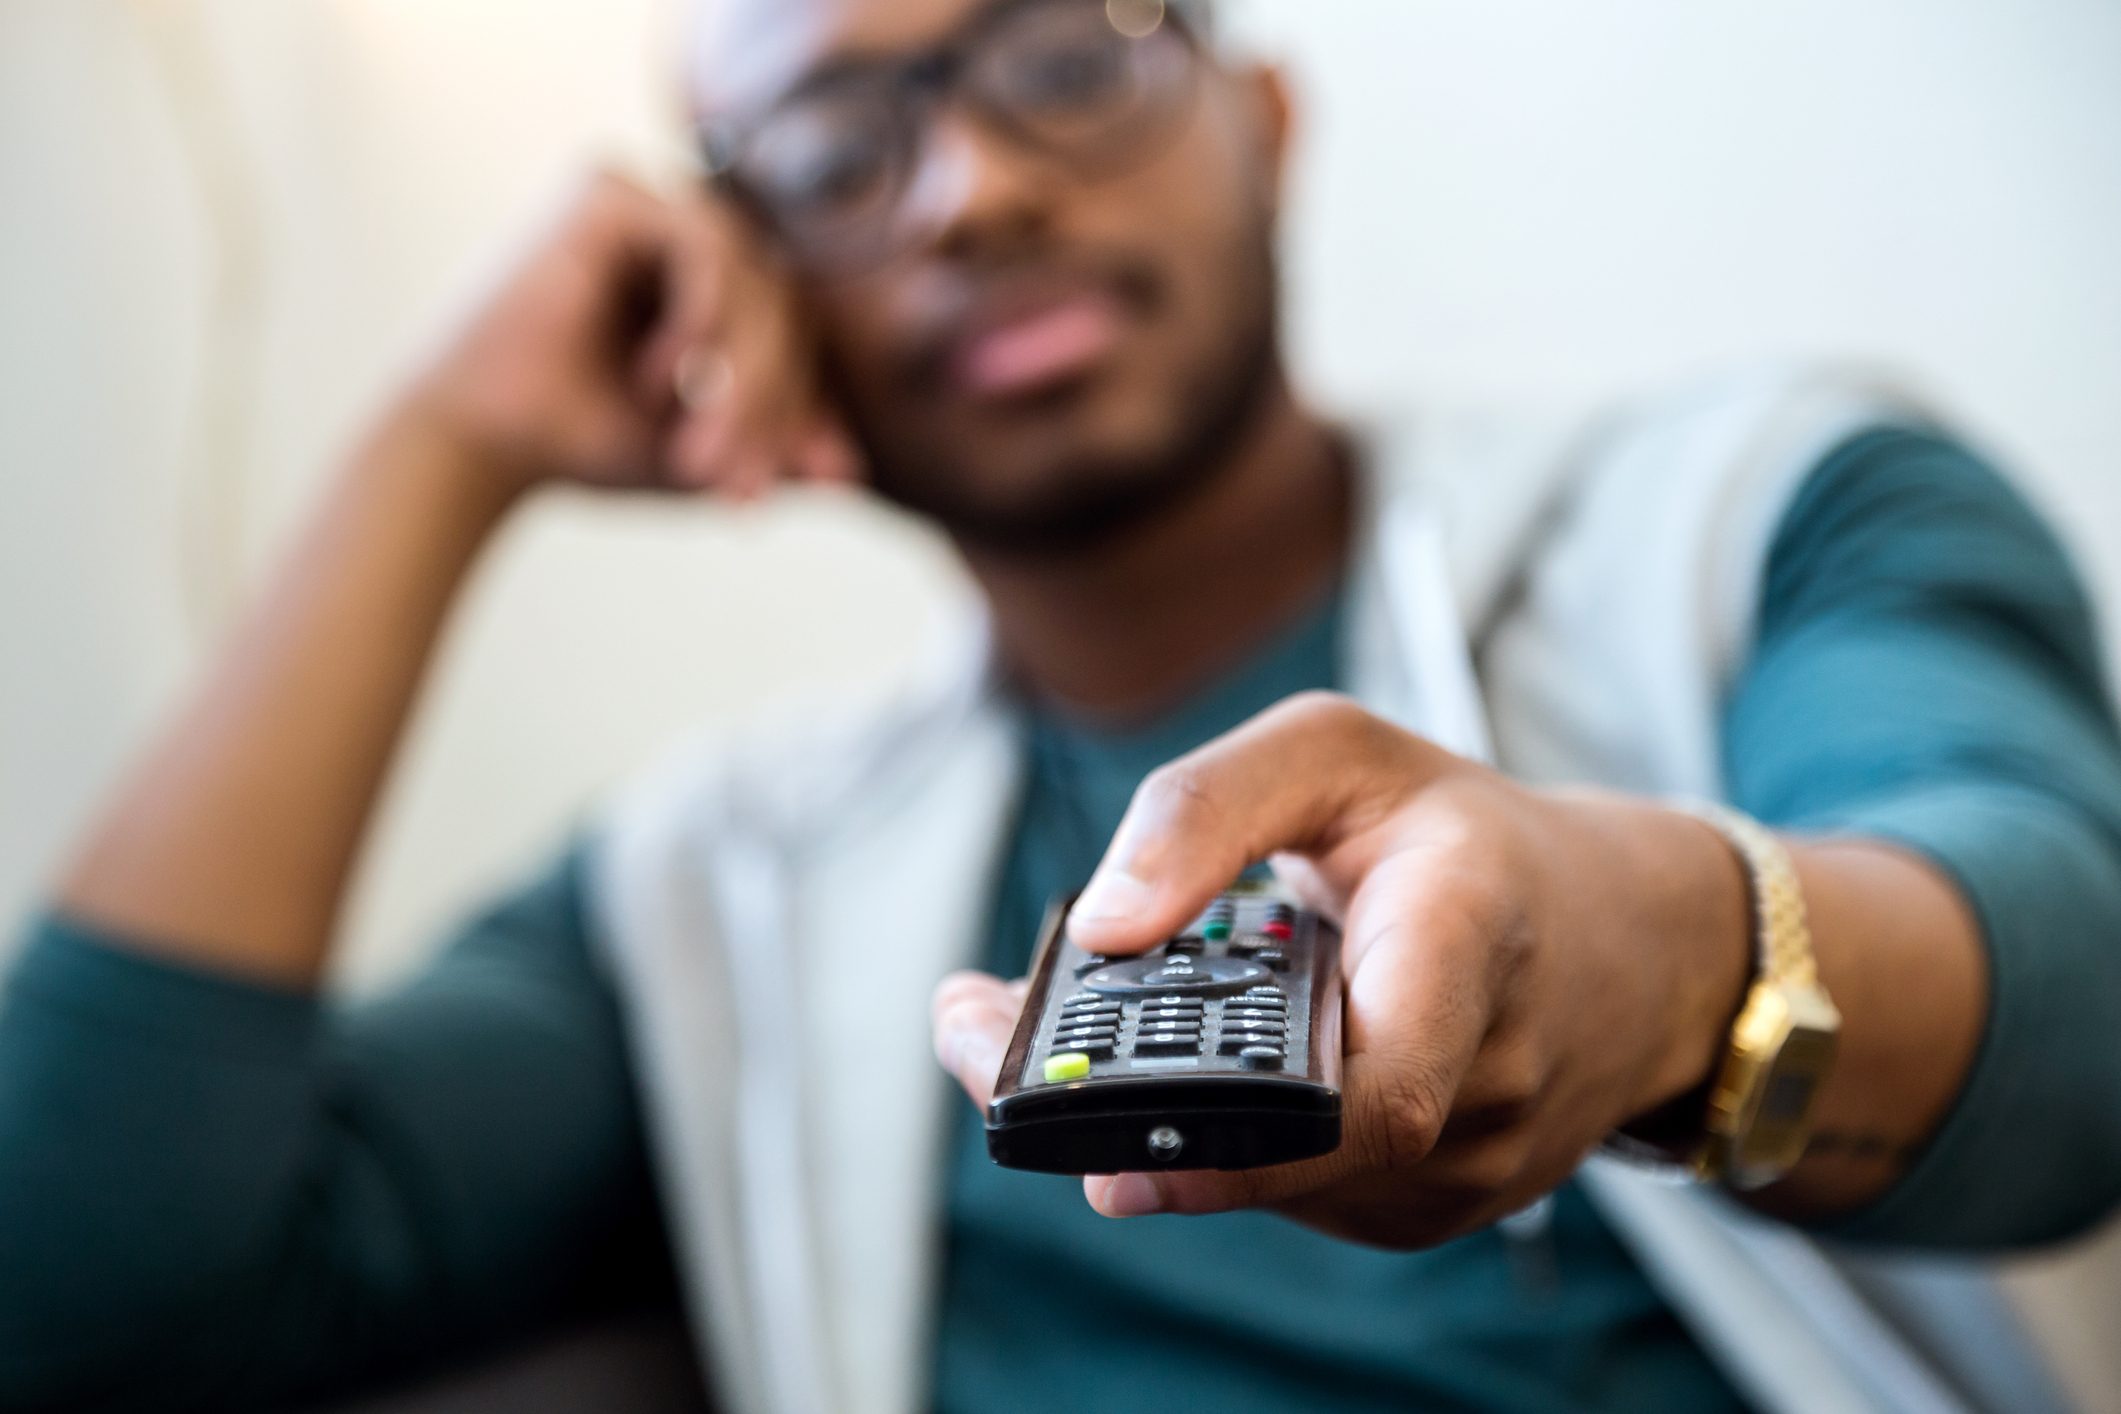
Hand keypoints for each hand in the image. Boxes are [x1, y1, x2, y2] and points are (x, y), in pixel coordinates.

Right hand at [401, 168, 857, 497]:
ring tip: (699, 448)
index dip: (811, 406)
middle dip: (774, 403)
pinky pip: (706, 242)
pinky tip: (664, 374)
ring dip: (744, 375)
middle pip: (783, 304)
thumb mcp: (706, 456)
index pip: (795, 332)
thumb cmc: (582, 445)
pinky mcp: (607, 191)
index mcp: (706, 287)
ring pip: (756, 275)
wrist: (482, 446)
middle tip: (741, 482)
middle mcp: (679, 235)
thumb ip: (775, 452)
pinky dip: (703, 314)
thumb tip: (852, 476)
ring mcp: (644, 203)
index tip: (815, 482)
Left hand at [933, 691, 1749, 1247]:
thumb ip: (1212, 806)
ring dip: (1149, 1123)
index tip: (1106, 1143)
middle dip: (1120, 1114)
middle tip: (977, 1037)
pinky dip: (1212, 1140)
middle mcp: (1483, 1083)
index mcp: (1471, 943)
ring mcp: (1462, 1168)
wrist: (1621, 947)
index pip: (1384, 1089)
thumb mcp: (1339, 754)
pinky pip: (1291, 1191)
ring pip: (1271, 1181)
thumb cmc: (1465, 839)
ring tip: (1044, 1035)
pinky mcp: (1426, 1206)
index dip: (1240, 1141)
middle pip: (1288, 1155)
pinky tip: (1171, 1074)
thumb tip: (1101, 925)